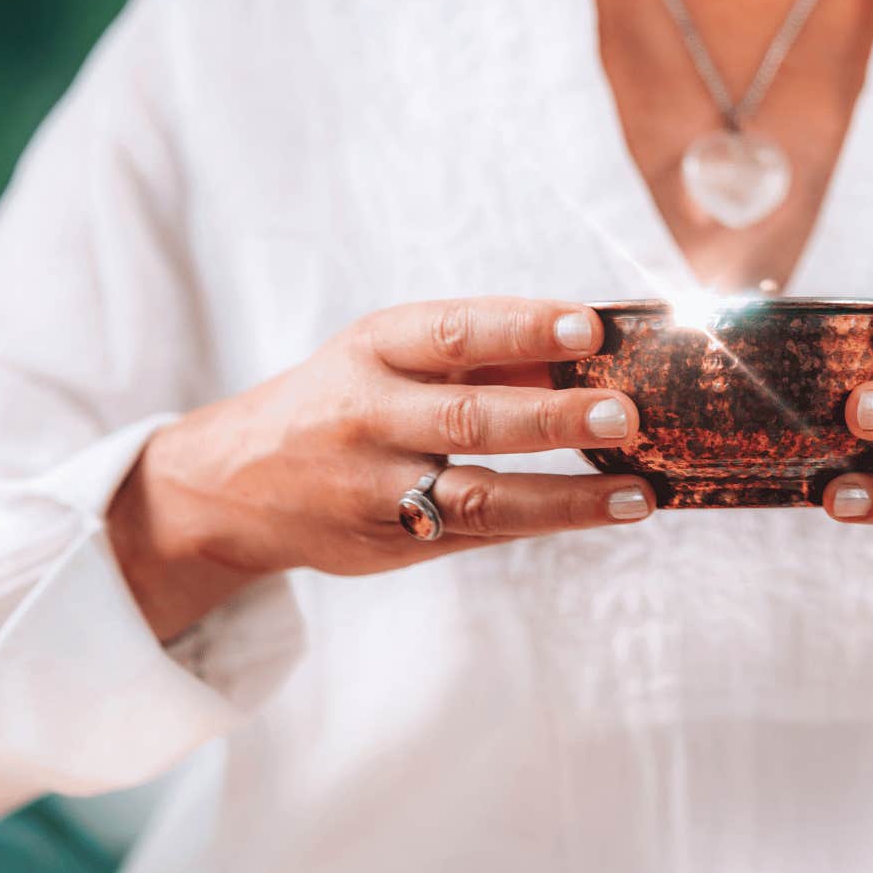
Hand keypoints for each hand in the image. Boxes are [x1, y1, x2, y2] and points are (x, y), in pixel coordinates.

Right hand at [108, 297, 653, 639]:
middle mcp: (369, 417)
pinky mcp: (390, 543)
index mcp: (373, 348)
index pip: (453, 331)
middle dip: (553, 417)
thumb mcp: (392, 356)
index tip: (588, 328)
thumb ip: (483, 354)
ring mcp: (376, 489)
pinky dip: (544, 523)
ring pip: (478, 496)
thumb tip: (595, 350)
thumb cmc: (347, 398)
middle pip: (468, 419)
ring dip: (566, 495)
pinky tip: (604, 513)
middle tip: (627, 415)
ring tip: (637, 491)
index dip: (522, 328)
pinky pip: (477, 535)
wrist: (235, 483)